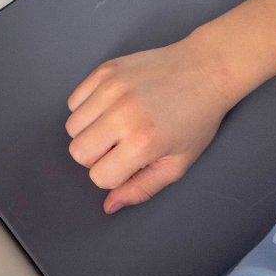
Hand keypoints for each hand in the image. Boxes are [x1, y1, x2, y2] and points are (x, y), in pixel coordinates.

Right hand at [65, 33, 238, 213]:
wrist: (204, 70)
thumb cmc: (196, 120)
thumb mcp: (177, 164)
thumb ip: (141, 188)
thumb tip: (109, 205)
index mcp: (143, 142)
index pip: (99, 176)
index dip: (113, 176)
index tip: (130, 164)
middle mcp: (121, 114)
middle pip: (77, 151)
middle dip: (95, 157)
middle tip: (119, 147)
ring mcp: (110, 89)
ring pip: (71, 126)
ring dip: (88, 132)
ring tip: (114, 126)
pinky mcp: (104, 70)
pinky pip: (73, 100)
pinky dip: (86, 109)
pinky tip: (110, 107)